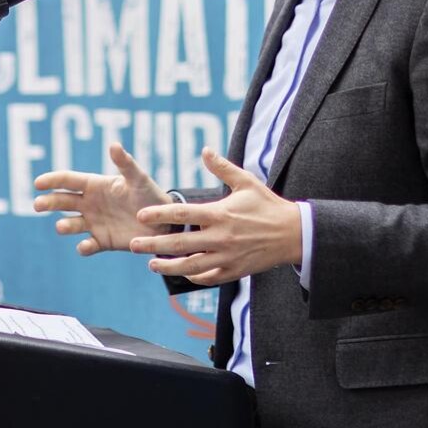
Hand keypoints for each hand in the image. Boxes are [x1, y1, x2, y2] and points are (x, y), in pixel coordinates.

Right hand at [33, 144, 168, 256]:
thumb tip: (113, 144)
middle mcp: (90, 204)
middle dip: (48, 202)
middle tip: (38, 205)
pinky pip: (88, 245)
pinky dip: (84, 247)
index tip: (38, 183)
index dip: (52, 180)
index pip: (67, 180)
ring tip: (61, 226)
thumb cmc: (149, 195)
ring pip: (71, 224)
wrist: (164, 221)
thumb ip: (125, 163)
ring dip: (64, 225)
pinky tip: (84, 246)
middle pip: (63, 202)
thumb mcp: (138, 178)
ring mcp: (94, 223)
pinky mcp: (102, 241)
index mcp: (94, 185)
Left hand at [127, 149, 301, 286]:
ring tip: (151, 265)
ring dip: (168, 267)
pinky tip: (181, 274)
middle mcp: (220, 237)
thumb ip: (222, 168)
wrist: (294, 234)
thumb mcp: (247, 182)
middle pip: (179, 243)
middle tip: (133, 244)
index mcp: (220, 214)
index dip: (159, 214)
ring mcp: (227, 257)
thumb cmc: (268, 205)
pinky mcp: (235, 271)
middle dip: (153, 244)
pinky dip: (193, 277)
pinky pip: (209, 278)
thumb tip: (204, 150)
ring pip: (190, 266)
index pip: (182, 213)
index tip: (141, 215)